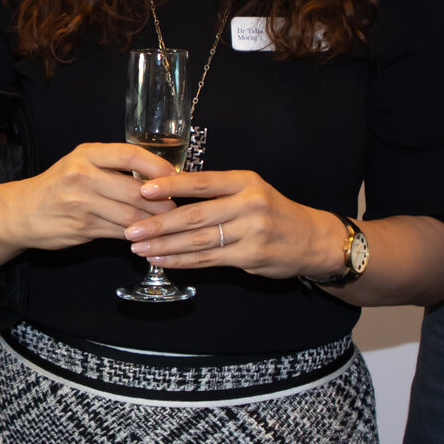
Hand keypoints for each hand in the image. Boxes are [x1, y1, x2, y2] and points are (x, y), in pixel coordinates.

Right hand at [2, 142, 178, 251]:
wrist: (21, 213)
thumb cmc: (57, 186)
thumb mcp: (80, 163)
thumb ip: (112, 166)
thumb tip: (157, 178)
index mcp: (86, 155)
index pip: (130, 154)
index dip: (157, 166)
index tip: (175, 176)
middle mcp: (83, 176)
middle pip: (136, 190)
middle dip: (162, 202)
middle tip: (177, 207)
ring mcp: (82, 204)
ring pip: (131, 216)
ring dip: (154, 222)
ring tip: (167, 223)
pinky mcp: (82, 228)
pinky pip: (119, 233)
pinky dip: (136, 235)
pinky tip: (145, 235)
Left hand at [124, 168, 347, 279]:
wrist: (312, 239)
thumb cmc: (273, 212)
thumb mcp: (251, 190)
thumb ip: (217, 193)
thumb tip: (169, 196)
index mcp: (245, 182)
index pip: (202, 181)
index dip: (171, 186)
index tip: (143, 190)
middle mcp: (249, 204)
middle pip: (195, 215)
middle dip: (159, 223)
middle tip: (131, 228)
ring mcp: (251, 232)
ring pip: (199, 241)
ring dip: (165, 246)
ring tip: (140, 247)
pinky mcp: (250, 256)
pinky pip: (209, 260)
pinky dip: (182, 261)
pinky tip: (162, 260)